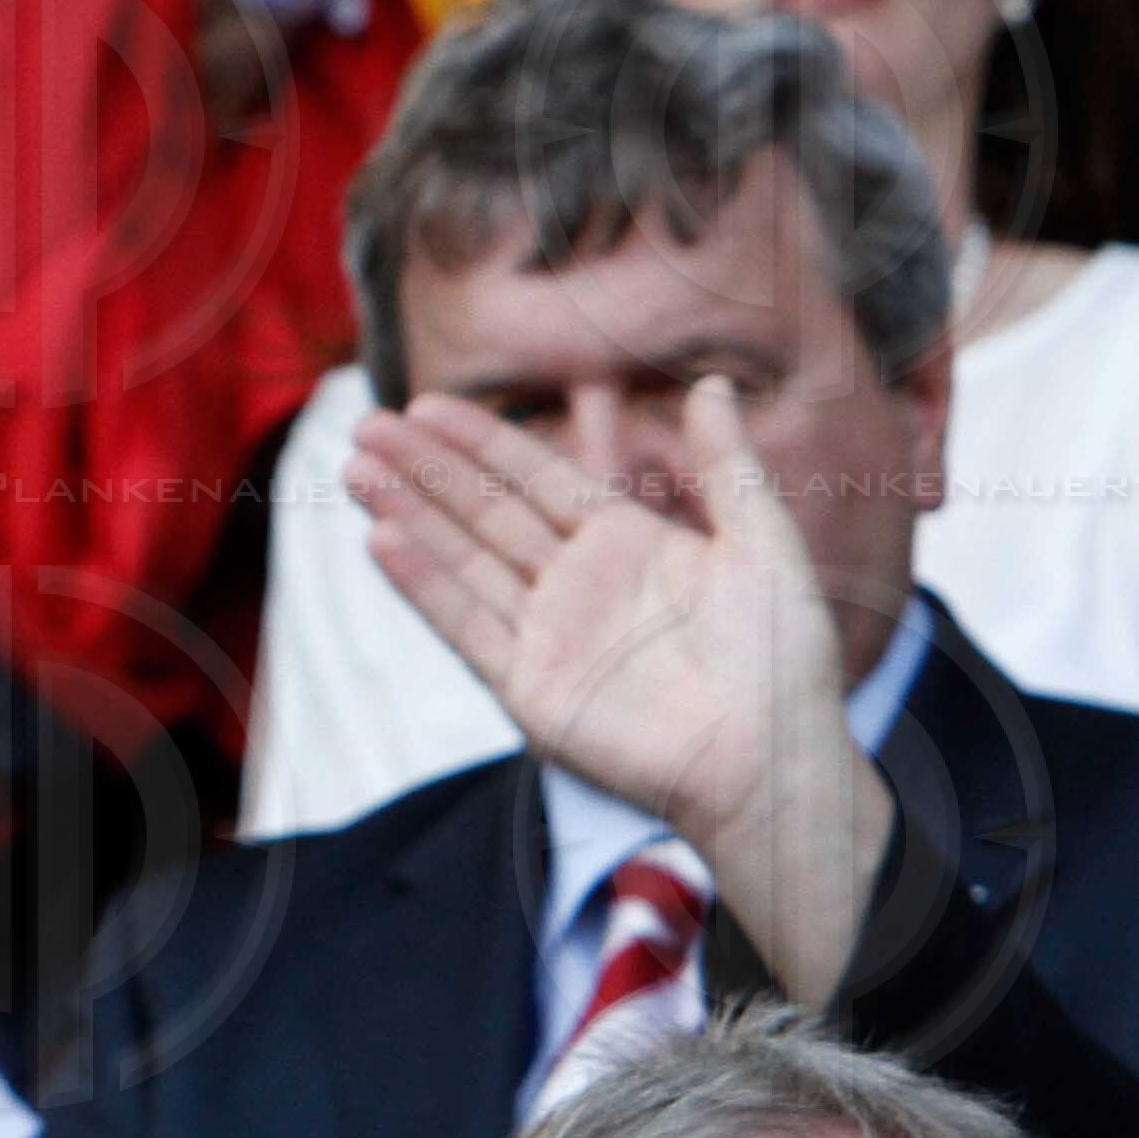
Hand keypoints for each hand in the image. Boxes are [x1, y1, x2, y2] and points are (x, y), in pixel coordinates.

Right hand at [353, 375, 886, 997]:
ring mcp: (547, 636)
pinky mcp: (528, 688)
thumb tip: (711, 383)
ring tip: (357, 473)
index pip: (537, 478)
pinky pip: (467, 626)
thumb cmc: (781, 655)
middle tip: (367, 426)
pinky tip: (383, 541)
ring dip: (408, 516)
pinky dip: (425, 585)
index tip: (428, 405)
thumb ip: (727, 465)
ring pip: (463, 561)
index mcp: (627, 544)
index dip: (482, 442)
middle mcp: (576, 585)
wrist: (768, 754)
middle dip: (425, 470)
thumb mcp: (763, 541)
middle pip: (485, 513)